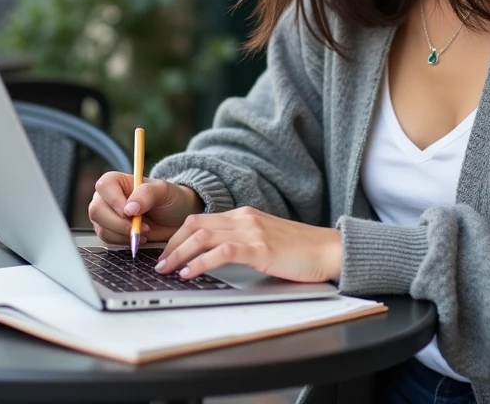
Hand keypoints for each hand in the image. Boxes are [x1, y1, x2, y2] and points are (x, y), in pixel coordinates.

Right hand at [88, 173, 200, 244]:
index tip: (132, 213)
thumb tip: (129, 208)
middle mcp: (106, 197)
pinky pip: (107, 240)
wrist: (176, 218)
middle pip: (97, 210)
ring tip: (144, 230)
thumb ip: (147, 194)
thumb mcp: (164, 191)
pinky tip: (139, 236)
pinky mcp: (109, 231)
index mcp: (116, 181)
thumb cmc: (170, 199)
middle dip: (120, 223)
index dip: (116, 202)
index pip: (104, 187)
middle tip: (141, 226)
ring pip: (101, 228)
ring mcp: (105, 215)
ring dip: (124, 234)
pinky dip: (124, 241)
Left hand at [155, 207, 341, 283]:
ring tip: (167, 270)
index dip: (176, 235)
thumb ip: (241, 242)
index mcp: (244, 215)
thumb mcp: (265, 240)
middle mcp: (244, 218)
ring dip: (179, 253)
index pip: (199, 220)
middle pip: (194, 224)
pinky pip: (222, 252)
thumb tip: (212, 257)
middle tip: (159, 263)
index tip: (164, 252)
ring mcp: (252, 232)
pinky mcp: (261, 249)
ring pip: (203, 236)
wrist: (329, 250)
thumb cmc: (299, 250)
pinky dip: (201, 262)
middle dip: (171, 244)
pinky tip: (191, 273)